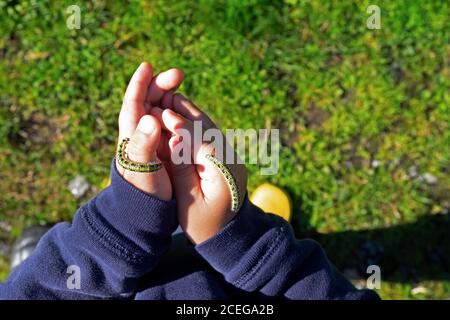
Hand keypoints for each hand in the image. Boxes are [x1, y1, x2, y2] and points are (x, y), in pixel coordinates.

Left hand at [116, 62, 183, 200]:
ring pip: (160, 109)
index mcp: (131, 136)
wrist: (149, 211)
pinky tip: (187, 106)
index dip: (139, 83)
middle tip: (178, 75)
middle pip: (148, 101)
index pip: (133, 103)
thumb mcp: (144, 171)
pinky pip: (171, 122)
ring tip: (182, 86)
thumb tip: (150, 117)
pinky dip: (178, 111)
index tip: (148, 66)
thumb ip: (144, 146)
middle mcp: (140, 133)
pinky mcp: (165, 146)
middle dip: (161, 85)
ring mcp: (153, 139)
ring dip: (171, 95)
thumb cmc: (144, 192)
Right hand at [151, 94, 246, 243]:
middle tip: (164, 96)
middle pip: (208, 129)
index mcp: (224, 173)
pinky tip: (180, 116)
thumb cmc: (205, 226)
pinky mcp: (225, 157)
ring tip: (169, 100)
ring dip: (190, 114)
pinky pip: (210, 135)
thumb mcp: (188, 203)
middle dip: (186, 113)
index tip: (163, 112)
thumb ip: (181, 170)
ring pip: (210, 129)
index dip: (181, 126)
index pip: (202, 141)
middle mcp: (231, 160)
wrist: (230, 234)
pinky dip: (195, 124)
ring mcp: (230, 157)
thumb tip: (173, 138)